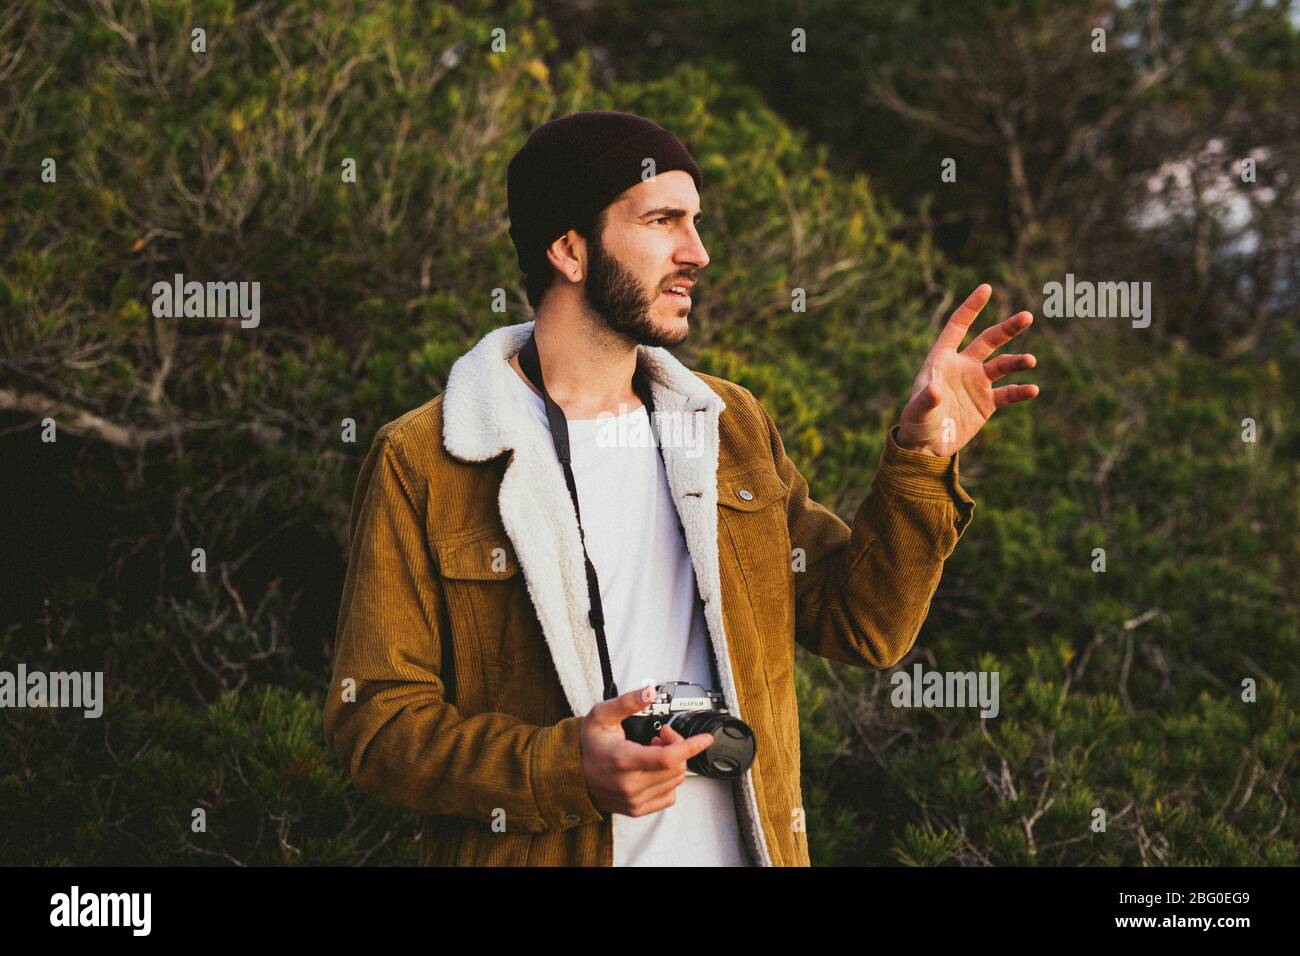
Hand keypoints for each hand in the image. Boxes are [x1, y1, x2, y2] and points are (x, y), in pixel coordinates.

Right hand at [580, 684, 713, 816]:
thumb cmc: (588, 744)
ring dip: (672, 763)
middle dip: (677, 747)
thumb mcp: (602, 715)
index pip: (669, 758)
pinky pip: (669, 796)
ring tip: (653, 751)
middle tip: (661, 736)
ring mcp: (634, 799)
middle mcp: (629, 784)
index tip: (705, 739)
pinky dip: (668, 780)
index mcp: (623, 760)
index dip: (692, 746)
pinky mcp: (636, 809)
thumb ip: (627, 702)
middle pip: (676, 767)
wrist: (572, 773)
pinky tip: (654, 769)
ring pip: (675, 781)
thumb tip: (649, 691)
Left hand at [896, 284, 1039, 456]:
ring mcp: (977, 383)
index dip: (971, 308)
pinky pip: (1008, 393)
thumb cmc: (917, 424)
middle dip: (1007, 329)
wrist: (927, 447)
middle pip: (988, 341)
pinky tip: (1032, 390)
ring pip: (1003, 365)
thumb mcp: (918, 411)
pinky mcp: (987, 403)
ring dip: (1017, 361)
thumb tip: (935, 390)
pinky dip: (1021, 391)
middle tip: (1027, 317)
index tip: (987, 288)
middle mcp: (963, 366)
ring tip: (1030, 361)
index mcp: (942, 359)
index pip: (958, 326)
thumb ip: (927, 399)